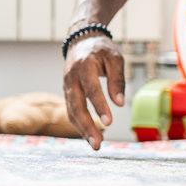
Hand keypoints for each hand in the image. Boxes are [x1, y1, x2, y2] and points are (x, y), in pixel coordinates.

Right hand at [62, 34, 124, 150]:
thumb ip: (117, 79)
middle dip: (87, 126)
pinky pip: (70, 110)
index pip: (91, 90)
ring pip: (71, 111)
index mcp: (84, 67)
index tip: (109, 123)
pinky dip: (79, 124)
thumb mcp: (114, 58)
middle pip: (76, 106)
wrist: (80, 41)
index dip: (99, 106)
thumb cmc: (101, 50)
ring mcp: (66, 86)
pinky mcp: (67, 92)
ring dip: (82, 129)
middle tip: (97, 144)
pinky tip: (89, 135)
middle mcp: (71, 78)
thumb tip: (120, 103)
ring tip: (95, 145)